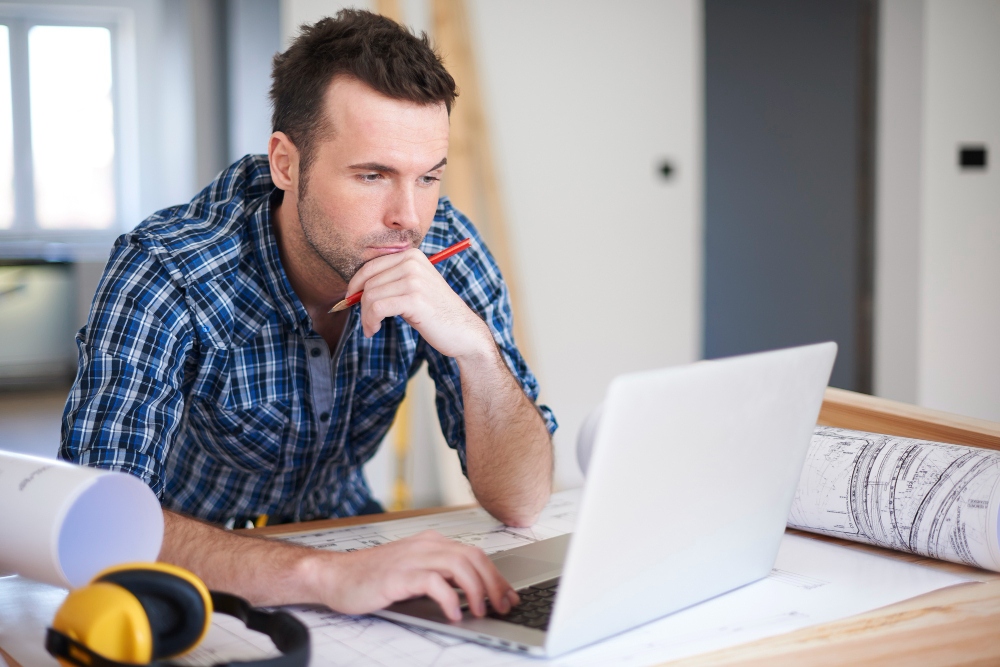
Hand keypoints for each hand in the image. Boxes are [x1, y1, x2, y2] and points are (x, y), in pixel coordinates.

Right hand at [320, 530, 518, 619]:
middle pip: (473, 558)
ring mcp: (412, 558)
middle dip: (494, 583)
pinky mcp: (398, 575)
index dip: (496, 576)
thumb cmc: (373, 578)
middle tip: (503, 606)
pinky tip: (453, 613)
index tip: (508, 596)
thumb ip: (441, 577)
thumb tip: (473, 595)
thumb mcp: (414, 573)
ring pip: (459, 565)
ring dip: (476, 590)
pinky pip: (433, 582)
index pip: (475, 554)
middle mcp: (426, 545)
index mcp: (431, 543)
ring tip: (481, 611)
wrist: (336, 576)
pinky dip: (449, 598)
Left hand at [346, 249, 493, 359]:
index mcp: (412, 256)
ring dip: (366, 316)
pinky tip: (374, 330)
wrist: (463, 330)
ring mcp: (414, 280)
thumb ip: (390, 281)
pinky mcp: (414, 299)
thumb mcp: (414, 287)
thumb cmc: (435, 312)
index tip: (351, 300)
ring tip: (371, 328)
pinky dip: (371, 321)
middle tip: (366, 322)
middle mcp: (412, 263)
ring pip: (370, 296)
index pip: (371, 266)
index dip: (355, 284)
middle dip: (361, 304)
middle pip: (368, 282)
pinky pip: (378, 308)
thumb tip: (355, 288)